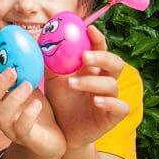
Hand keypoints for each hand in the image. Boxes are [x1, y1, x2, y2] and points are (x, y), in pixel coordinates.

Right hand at [0, 63, 65, 158]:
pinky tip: (37, 104)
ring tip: (27, 84)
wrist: (54, 137)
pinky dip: (28, 114)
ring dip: (12, 97)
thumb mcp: (28, 86)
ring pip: (1, 115)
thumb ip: (23, 71)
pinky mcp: (28, 139)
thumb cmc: (36, 109)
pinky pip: (22, 129)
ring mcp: (11, 129)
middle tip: (12, 71)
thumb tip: (26, 43)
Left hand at [44, 25, 129, 149]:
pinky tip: (96, 101)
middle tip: (84, 57)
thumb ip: (49, 60)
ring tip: (71, 83)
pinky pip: (121, 106)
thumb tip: (37, 38)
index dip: (98, 38)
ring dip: (92, 82)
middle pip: (115, 63)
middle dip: (101, 57)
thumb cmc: (61, 100)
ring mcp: (110, 98)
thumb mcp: (53, 79)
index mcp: (92, 68)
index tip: (88, 28)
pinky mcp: (113, 116)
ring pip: (112, 84)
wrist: (62, 129)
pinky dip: (110, 102)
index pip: (100, 49)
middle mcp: (104, 80)